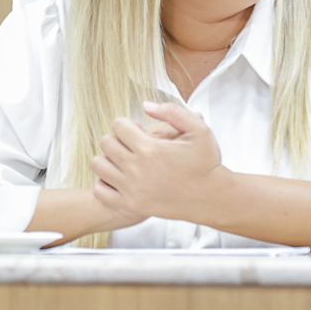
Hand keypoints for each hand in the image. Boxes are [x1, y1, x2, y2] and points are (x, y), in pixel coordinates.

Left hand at [89, 100, 230, 223]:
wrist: (211, 198)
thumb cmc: (206, 164)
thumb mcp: (198, 130)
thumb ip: (172, 111)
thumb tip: (145, 105)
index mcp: (151, 149)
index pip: (118, 125)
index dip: (127, 124)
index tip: (138, 131)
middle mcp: (137, 169)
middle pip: (106, 142)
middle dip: (117, 139)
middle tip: (131, 145)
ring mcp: (131, 189)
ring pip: (99, 164)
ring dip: (108, 158)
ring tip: (124, 160)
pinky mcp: (131, 204)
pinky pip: (100, 190)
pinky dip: (105, 183)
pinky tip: (120, 179)